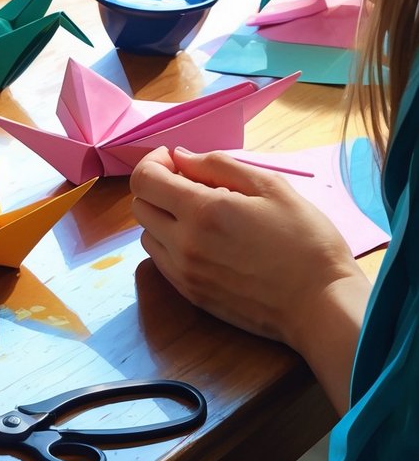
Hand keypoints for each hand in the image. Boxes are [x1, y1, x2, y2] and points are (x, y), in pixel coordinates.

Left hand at [129, 147, 369, 411]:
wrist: (320, 303)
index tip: (173, 159)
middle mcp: (184, 243)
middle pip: (140, 205)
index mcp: (203, 212)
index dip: (153, 162)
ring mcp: (183, 272)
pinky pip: (160, 260)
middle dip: (157, 187)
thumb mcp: (271, 187)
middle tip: (189, 183)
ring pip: (146, 234)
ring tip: (199, 213)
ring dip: (162, 217)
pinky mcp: (190, 293)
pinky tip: (201, 240)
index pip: (145, 180)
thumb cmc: (306, 241)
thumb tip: (180, 156)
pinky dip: (169, 243)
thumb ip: (219, 165)